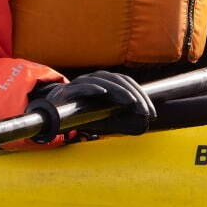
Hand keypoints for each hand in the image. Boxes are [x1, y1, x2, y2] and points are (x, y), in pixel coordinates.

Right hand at [26, 70, 155, 140]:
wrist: (54, 111)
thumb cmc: (84, 113)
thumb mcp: (106, 117)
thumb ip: (121, 119)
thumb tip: (142, 127)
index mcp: (107, 83)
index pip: (128, 84)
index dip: (142, 96)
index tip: (151, 113)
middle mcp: (97, 79)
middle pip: (119, 81)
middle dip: (135, 95)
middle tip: (144, 110)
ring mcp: (83, 82)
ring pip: (104, 81)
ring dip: (119, 91)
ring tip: (131, 102)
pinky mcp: (70, 89)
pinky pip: (83, 86)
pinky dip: (93, 88)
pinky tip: (103, 93)